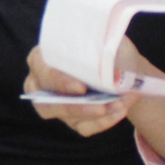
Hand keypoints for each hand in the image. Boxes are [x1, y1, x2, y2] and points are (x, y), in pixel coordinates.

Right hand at [23, 45, 138, 136]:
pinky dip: (104, 121)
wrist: (124, 65)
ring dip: (93, 114)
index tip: (81, 87)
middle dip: (73, 107)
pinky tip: (121, 110)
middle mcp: (43, 84)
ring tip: (119, 106)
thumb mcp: (101, 37)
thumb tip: (102, 48)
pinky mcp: (73, 120)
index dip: (58, 81)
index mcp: (43, 57)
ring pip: (66, 117)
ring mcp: (57, 105)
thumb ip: (95, 41)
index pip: (40, 69)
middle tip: (101, 106)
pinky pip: (84, 127)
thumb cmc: (105, 48)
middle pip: (45, 103)